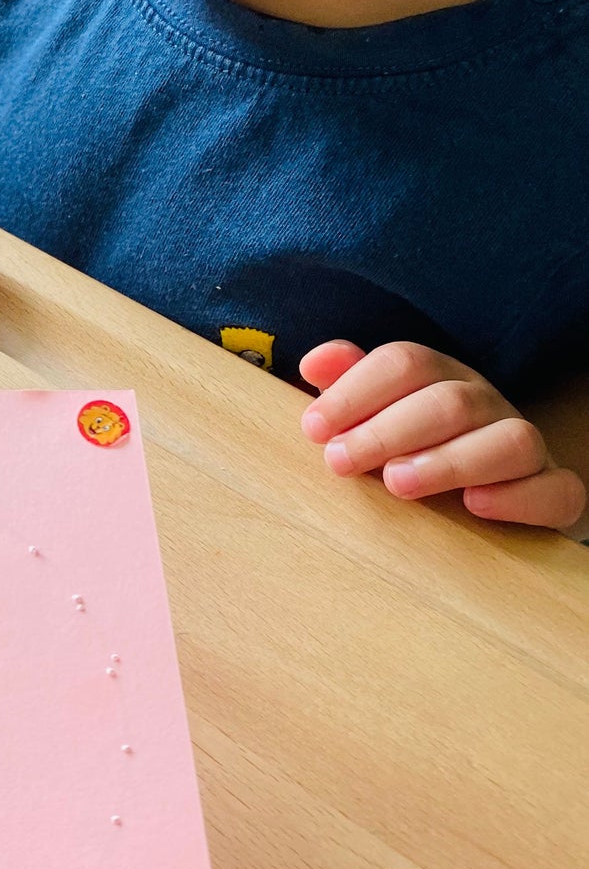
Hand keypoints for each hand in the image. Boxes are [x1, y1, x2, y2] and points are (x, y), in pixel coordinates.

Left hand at [300, 340, 587, 529]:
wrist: (474, 495)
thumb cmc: (402, 449)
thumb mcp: (368, 416)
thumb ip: (344, 387)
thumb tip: (314, 363)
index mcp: (437, 378)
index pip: (404, 363)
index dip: (354, 391)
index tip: (313, 428)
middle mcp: (485, 404)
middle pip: (448, 402)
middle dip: (386, 431)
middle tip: (339, 461)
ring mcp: (525, 446)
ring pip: (510, 440)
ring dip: (449, 461)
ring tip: (397, 483)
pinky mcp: (553, 492)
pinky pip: (556, 490)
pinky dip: (519, 497)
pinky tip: (474, 505)